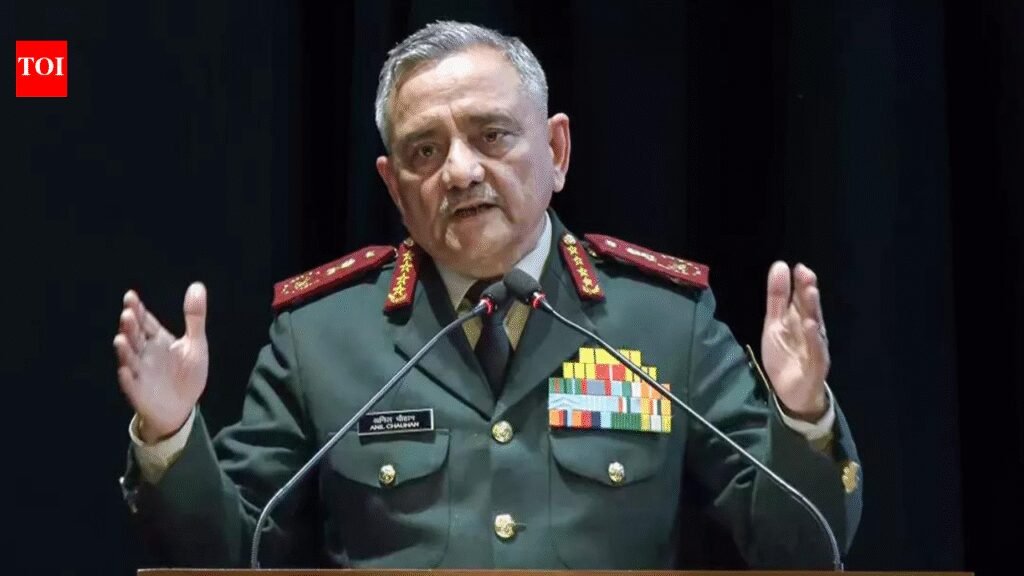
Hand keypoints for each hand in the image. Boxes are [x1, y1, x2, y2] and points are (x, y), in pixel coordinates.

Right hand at [113, 283, 208, 443]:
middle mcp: (145, 353)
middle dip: (130, 326)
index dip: (138, 310)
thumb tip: (197, 286)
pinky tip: (125, 372)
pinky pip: (131, 385)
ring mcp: (140, 372)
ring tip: (120, 339)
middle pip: (135, 336)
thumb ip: (195, 317)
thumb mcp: (195, 343)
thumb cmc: (186, 374)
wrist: (182, 407)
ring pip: (129, 358)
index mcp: (158, 340)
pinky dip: (127, 378)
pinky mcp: (139, 392)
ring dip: (124, 350)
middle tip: (128, 314)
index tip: (131, 296)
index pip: (145, 321)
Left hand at [761, 262, 829, 420]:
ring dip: (813, 310)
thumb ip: (777, 298)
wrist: (791, 392)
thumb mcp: (774, 324)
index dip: (800, 284)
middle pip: (810, 309)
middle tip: (806, 274)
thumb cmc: (785, 355)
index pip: (801, 299)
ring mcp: (815, 348)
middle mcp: (811, 331)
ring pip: (816, 327)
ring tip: (810, 292)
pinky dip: (814, 339)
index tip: (797, 267)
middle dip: (808, 292)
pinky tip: (811, 326)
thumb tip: (780, 266)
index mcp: (800, 320)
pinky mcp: (816, 366)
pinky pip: (817, 351)